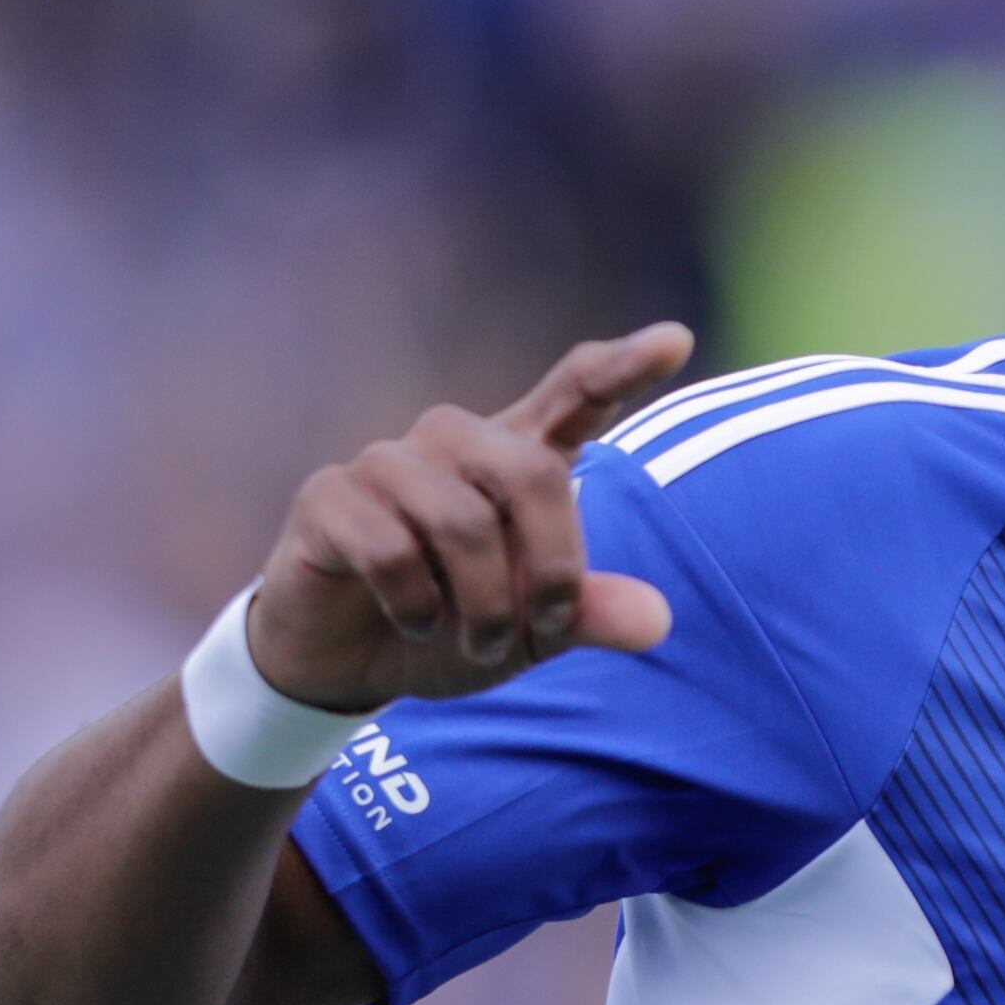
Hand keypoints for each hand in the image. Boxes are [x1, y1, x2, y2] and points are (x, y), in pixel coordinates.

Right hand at [244, 324, 692, 710]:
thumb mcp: (531, 631)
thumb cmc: (450, 627)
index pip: (574, 392)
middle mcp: (453, 443)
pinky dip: (418, 606)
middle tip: (546, 628)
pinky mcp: (329, 498)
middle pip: (529, 471)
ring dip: (485, 604)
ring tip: (480, 644)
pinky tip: (416, 622)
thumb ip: (589, 614)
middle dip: (553, 566)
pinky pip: (390, 548)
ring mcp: (386, 464)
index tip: (675, 340)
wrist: (347, 664)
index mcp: (515, 457)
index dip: (622, 367)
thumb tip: (657, 622)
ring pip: (461, 520)